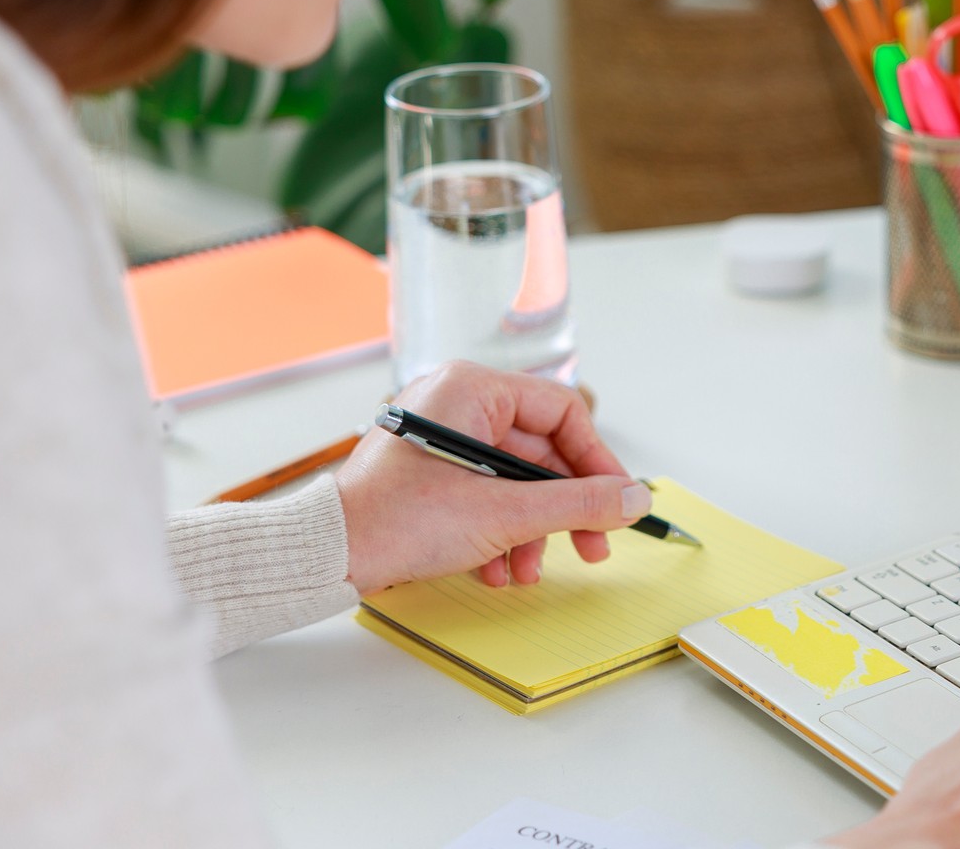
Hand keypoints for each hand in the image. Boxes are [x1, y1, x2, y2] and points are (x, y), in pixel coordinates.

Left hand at [334, 361, 649, 593]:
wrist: (326, 556)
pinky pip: (485, 493)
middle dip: (564, 509)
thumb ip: (578, 504)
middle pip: (541, 451)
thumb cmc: (397, 521)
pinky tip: (496, 570)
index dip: (597, 460)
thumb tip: (633, 499)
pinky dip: (499, 532)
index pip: (561, 412)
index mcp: (473, 389)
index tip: (617, 502)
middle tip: (592, 547)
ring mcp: (442, 437)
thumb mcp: (504, 514)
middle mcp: (458, 403)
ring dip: (531, 530)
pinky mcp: (431, 471)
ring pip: (514, 480)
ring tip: (527, 570)